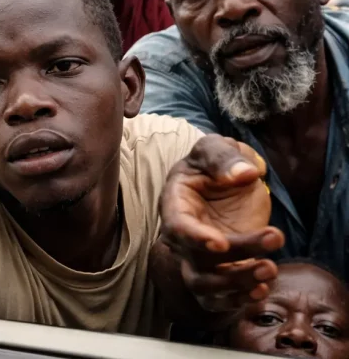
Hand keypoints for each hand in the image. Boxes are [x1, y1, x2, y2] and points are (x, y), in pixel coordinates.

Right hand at [159, 134, 282, 311]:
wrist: (225, 184)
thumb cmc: (214, 165)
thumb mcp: (214, 148)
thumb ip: (224, 157)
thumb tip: (245, 174)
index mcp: (175, 205)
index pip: (177, 228)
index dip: (195, 238)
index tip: (221, 244)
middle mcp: (183, 237)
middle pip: (197, 260)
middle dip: (234, 257)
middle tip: (274, 238)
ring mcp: (199, 258)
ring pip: (205, 286)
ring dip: (237, 284)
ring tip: (270, 269)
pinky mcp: (218, 272)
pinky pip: (219, 299)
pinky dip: (238, 301)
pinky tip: (262, 290)